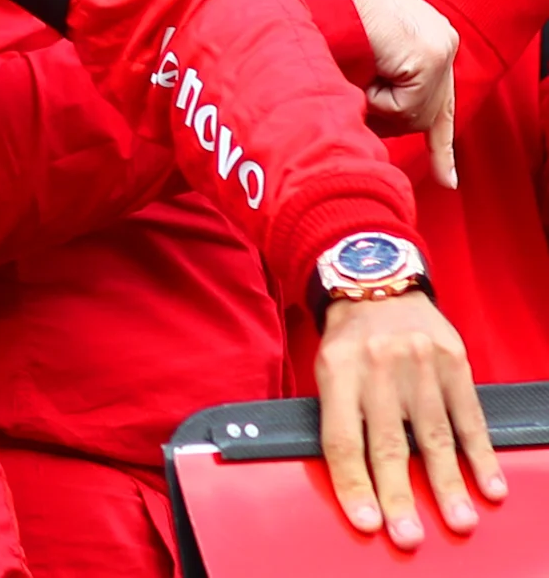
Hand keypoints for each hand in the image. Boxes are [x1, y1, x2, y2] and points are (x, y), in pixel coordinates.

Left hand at [314, 288, 500, 546]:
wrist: (379, 282)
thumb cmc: (350, 338)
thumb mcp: (327, 367)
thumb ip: (339, 415)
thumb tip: (354, 479)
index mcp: (338, 372)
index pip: (342, 440)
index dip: (353, 484)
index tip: (367, 522)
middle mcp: (378, 369)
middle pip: (388, 444)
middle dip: (399, 495)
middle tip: (408, 535)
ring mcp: (419, 365)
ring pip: (434, 437)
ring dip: (448, 485)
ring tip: (458, 521)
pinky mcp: (454, 363)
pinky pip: (468, 417)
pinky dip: (481, 455)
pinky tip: (489, 485)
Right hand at [321, 0, 459, 187]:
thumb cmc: (321, 5)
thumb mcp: (355, 52)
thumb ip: (374, 80)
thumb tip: (378, 123)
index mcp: (427, 37)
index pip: (440, 103)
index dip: (441, 146)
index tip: (447, 181)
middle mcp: (443, 40)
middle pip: (422, 117)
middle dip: (386, 118)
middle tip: (352, 91)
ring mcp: (441, 48)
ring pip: (413, 117)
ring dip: (375, 105)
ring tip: (351, 68)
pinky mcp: (429, 56)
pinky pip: (403, 107)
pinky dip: (375, 99)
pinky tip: (361, 68)